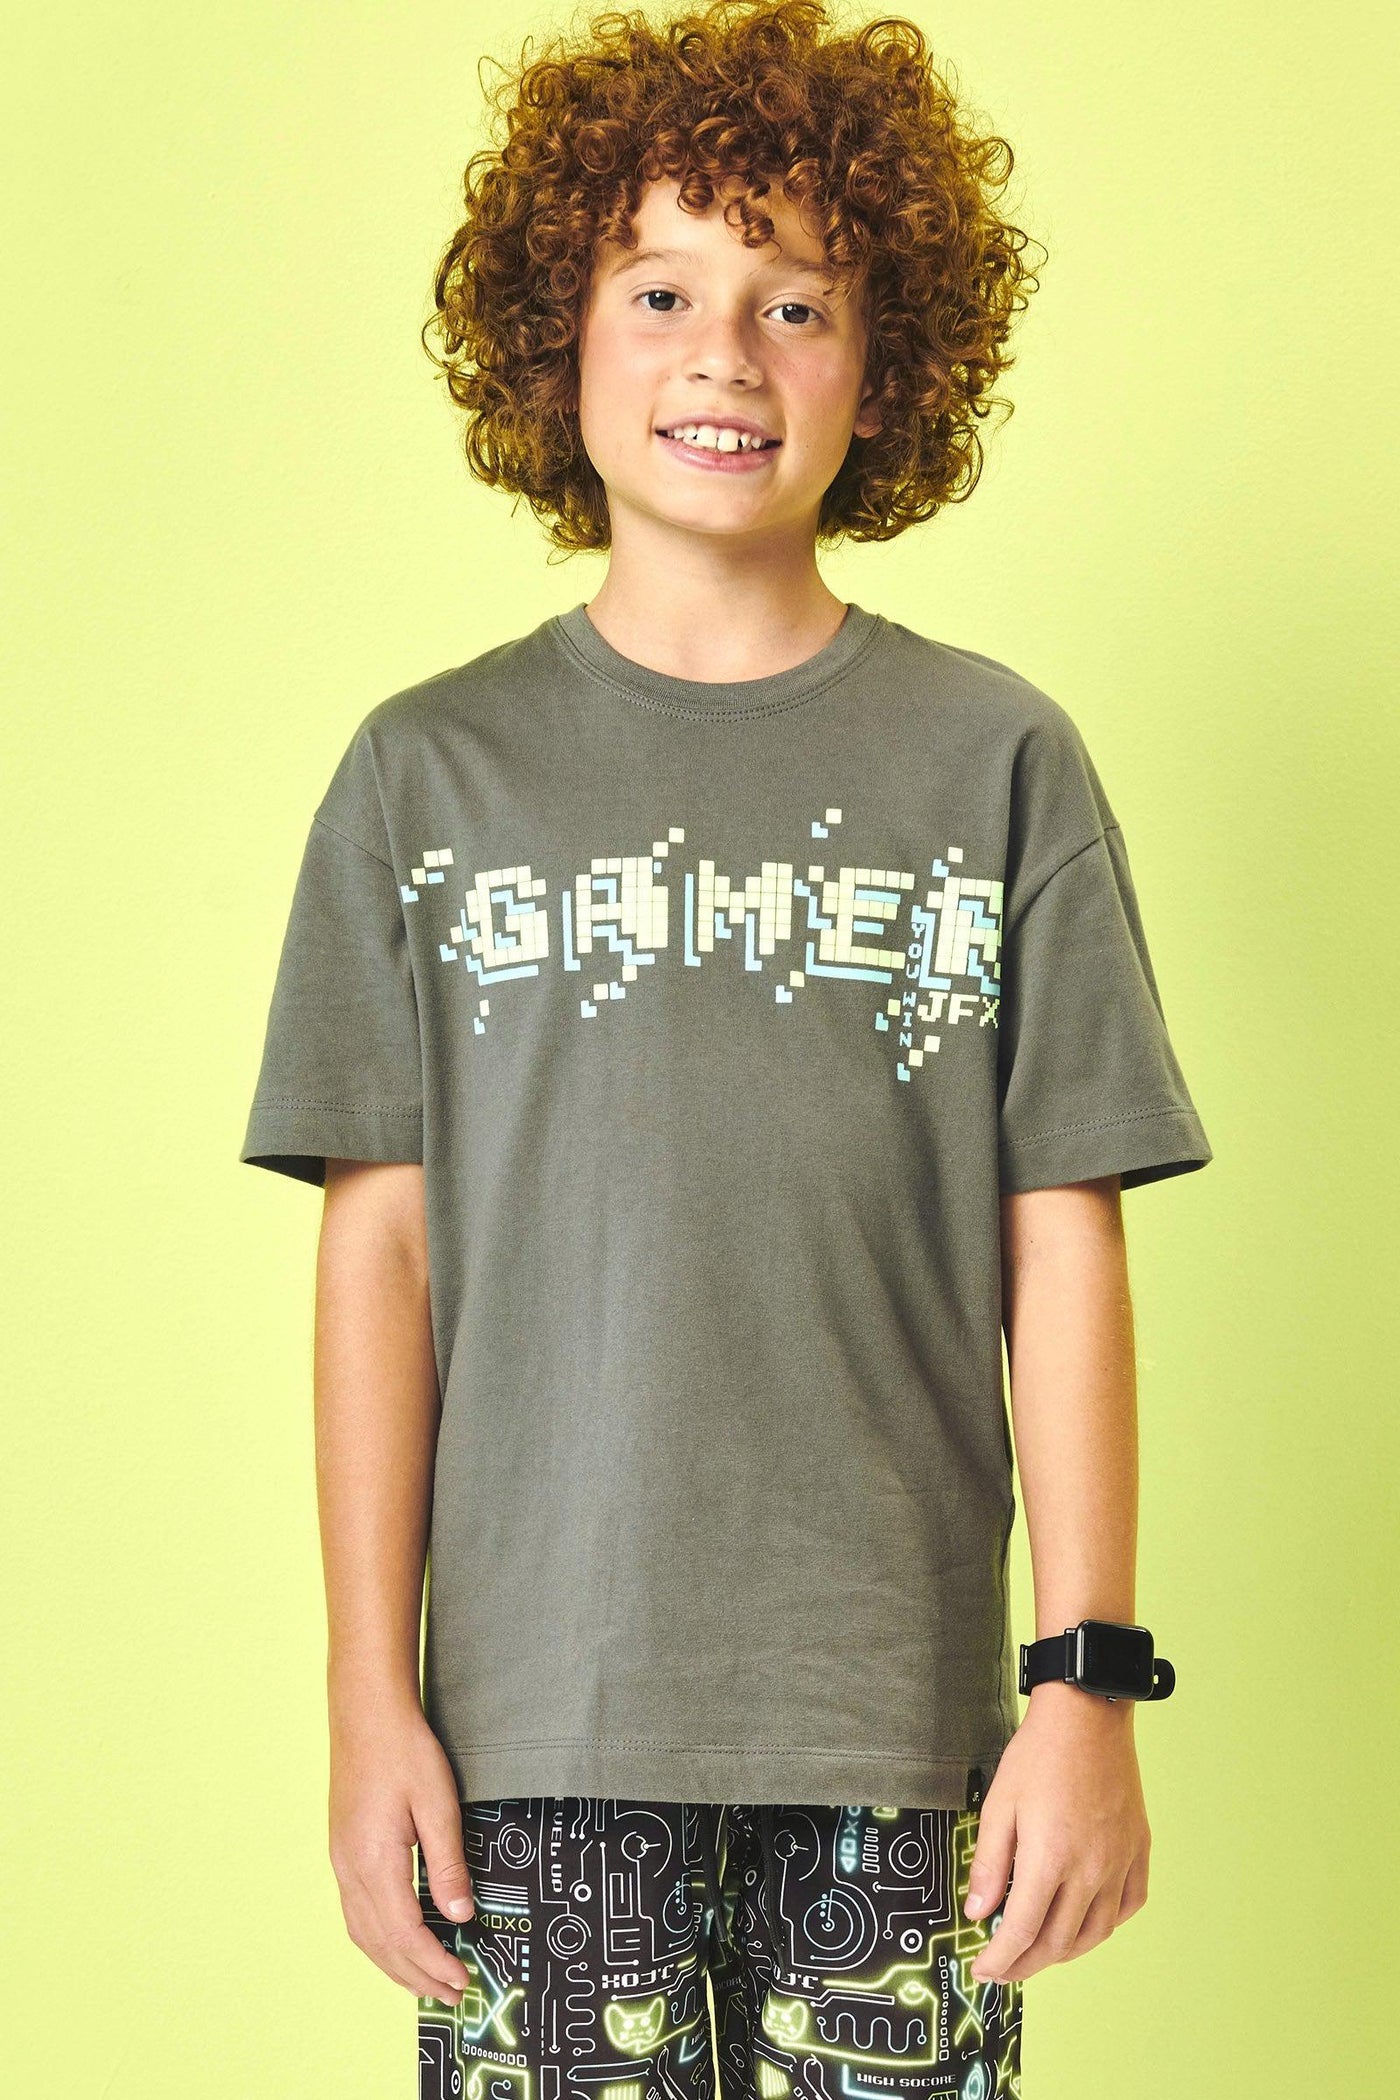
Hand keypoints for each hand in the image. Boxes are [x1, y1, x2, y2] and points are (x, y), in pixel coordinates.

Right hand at [327, 1687, 476, 2006]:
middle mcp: (349, 1869)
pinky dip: (379, 1941)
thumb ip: (448, 1863)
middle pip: (380, 1944)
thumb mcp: (437, 1802)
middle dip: (416, 1975)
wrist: (366, 1713)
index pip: (404, 1933)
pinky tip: (397, 1941)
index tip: (460, 1980)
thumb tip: (461, 1915)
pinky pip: (357, 1914)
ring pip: (363, 1934)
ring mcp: (341, 1862)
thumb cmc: (404, 1750)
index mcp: (374, 1861)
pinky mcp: (342, 1852)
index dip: (432, 1963)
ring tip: (426, 1980)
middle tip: (451, 1995)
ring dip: (394, 1964)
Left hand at [963, 1682, 1150, 1981]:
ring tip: (1040, 1952)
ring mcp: (1120, 1862)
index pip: (1022, 1931)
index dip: (1000, 1959)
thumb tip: (979, 1913)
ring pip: (1095, 1933)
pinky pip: (1127, 1906)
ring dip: (1065, 1952)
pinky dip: (1105, 1925)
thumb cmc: (1039, 1754)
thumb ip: (990, 1865)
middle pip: (1058, 1941)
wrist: (1088, 1717)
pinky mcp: (1138, 1850)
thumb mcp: (999, 1804)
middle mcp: (1091, 1870)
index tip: (984, 1970)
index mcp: (1051, 1859)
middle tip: (1004, 1967)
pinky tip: (1086, 1922)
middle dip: (1026, 1963)